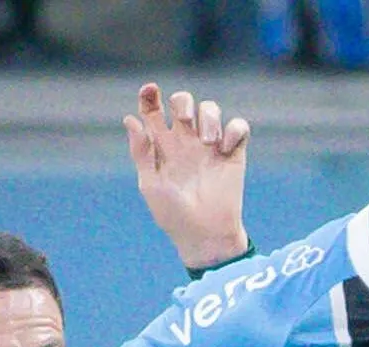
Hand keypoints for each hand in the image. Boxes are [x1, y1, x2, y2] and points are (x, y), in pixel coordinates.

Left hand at [126, 82, 250, 272]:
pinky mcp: (233, 153)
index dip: (148, 96)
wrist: (204, 235)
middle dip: (183, 102)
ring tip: (208, 143)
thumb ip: (141, 151)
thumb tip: (130, 119)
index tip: (149, 90)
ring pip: (210, 108)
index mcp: (162, 146)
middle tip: (185, 121)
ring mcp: (210, 145)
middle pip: (183, 101)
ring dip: (209, 117)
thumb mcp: (151, 184)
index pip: (152, 111)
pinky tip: (226, 150)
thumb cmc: (173, 215)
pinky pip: (238, 127)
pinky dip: (233, 131)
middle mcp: (185, 141)